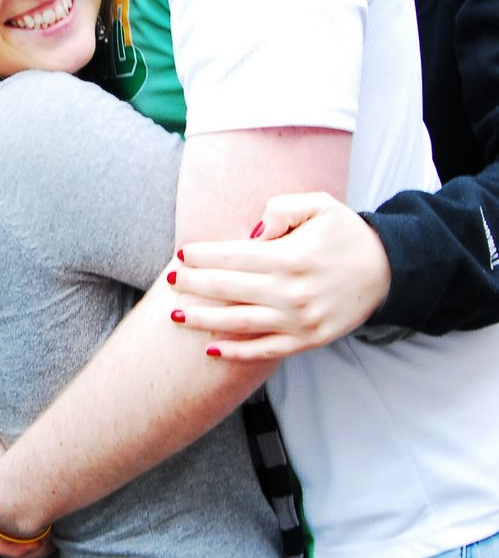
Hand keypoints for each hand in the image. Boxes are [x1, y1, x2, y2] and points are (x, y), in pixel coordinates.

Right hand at [0, 432, 53, 557]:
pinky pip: (20, 540)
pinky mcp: (8, 517)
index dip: (6, 548)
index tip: (30, 545)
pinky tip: (51, 537)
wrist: (0, 429)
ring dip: (29, 553)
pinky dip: (34, 544)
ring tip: (50, 544)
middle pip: (0, 550)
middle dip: (22, 554)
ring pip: (10, 550)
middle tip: (45, 546)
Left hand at [169, 192, 391, 359]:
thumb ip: (281, 208)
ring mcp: (299, 321)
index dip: (203, 256)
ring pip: (239, 323)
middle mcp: (292, 292)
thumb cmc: (347, 234)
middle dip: (193, 285)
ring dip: (203, 319)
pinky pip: (264, 350)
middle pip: (229, 290)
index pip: (234, 256)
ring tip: (176, 314)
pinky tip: (210, 348)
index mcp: (291, 257)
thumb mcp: (320, 205)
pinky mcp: (307, 340)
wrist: (388, 271)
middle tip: (168, 281)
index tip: (181, 254)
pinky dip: (235, 352)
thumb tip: (250, 232)